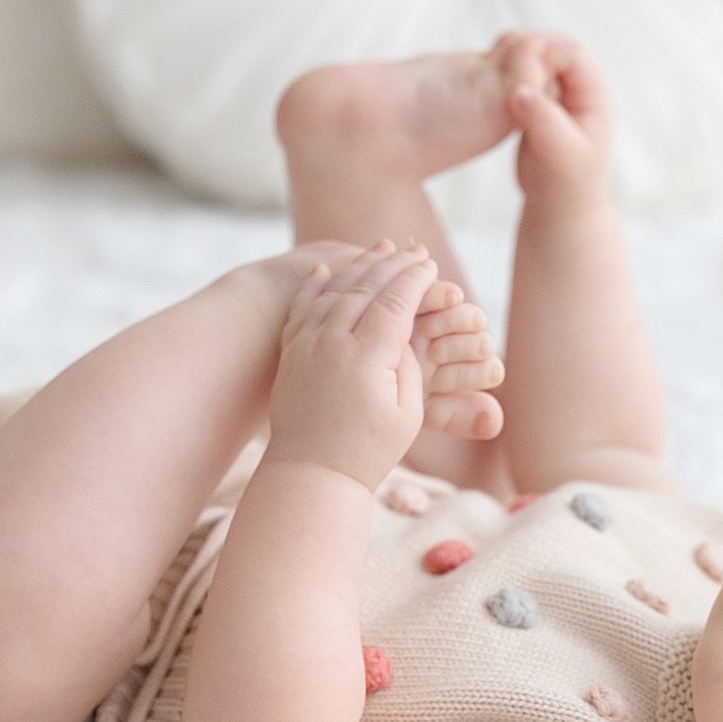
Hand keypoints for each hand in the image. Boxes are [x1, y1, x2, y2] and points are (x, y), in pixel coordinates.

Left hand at [263, 239, 441, 491]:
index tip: (431, 265)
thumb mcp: (407, 414)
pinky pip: (302, 309)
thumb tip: (402, 335)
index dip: (416, 280)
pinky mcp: (291, 354)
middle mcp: (333, 343)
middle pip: (367, 288)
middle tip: (413, 248)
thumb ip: (409, 367)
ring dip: (360, 266)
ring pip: (335, 291)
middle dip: (393, 263)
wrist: (311, 474)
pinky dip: (315, 286)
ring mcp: (307, 345)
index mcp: (367, 357)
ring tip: (380, 247)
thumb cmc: (368, 451)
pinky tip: (325, 270)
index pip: (396, 302)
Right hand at [495, 31, 612, 210]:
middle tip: (500, 64)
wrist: (559, 208)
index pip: (573, 53)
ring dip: (514, 63)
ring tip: (492, 72)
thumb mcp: (558, 153)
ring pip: (536, 61)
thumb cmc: (567, 185)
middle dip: (528, 52)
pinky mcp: (537, 106)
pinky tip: (489, 88)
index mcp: (593, 97)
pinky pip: (522, 78)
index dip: (545, 53)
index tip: (518, 72)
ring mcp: (557, 96)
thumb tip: (520, 90)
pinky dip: (506, 77)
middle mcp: (578, 90)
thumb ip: (542, 120)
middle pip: (553, 49)